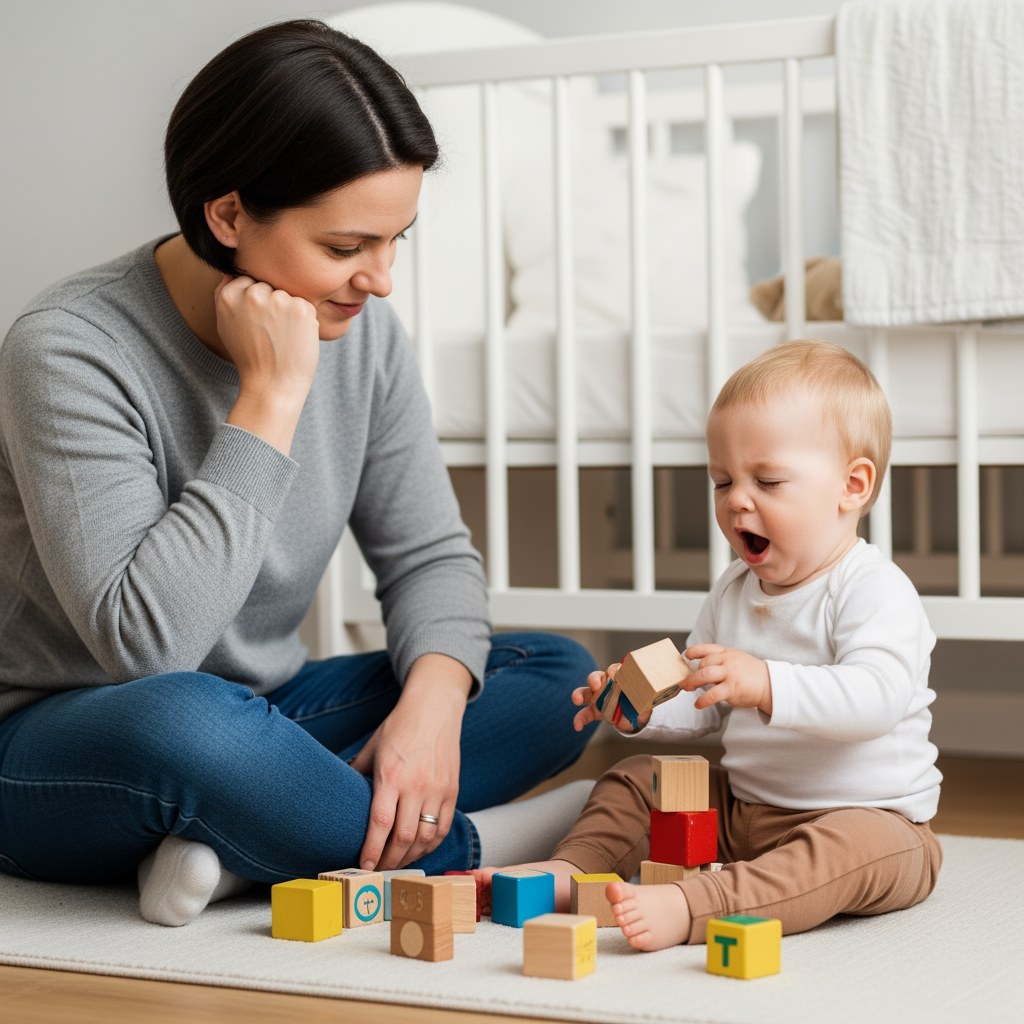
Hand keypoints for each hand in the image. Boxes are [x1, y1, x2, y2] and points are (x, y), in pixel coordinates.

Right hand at [216, 274, 320, 454]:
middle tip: (271, 335)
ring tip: (282, 338)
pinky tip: (295, 339)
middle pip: (270, 286)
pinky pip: (305, 305)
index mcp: (228, 295)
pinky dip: (305, 321)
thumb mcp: (226, 326)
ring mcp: (278, 300)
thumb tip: (232, 272)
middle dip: (274, 306)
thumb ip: (226, 296)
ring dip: (290, 313)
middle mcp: (252, 294)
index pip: (249, 281)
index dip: (257, 304)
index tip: (257, 325)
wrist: (273, 385)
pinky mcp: (301, 308)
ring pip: (288, 295)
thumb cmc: (251, 358)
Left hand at [351, 654, 471, 869]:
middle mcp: (416, 785)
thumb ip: (356, 773)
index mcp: (391, 775)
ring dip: (409, 857)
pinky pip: (442, 827)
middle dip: (388, 861)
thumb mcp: (372, 748)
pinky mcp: (453, 790)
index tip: (362, 866)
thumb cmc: (399, 726)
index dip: (371, 850)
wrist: (435, 708)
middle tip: (376, 871)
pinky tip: (418, 850)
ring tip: (395, 864)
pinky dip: (430, 844)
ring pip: (425, 838)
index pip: (380, 822)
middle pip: (403, 837)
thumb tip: (338, 796)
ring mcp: (437, 789)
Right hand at [572, 664, 650, 733]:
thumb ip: (645, 692)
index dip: (612, 671)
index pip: (613, 670)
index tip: (613, 675)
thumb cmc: (639, 698)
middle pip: (595, 677)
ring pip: (584, 693)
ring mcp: (597, 697)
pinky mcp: (594, 711)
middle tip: (596, 685)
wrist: (637, 714)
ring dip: (578, 695)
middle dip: (594, 680)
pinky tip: (577, 726)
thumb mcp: (645, 694)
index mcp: (617, 677)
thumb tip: (650, 692)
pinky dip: (579, 720)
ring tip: (577, 700)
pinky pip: (584, 714)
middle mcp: (604, 684)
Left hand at [683, 644, 771, 715]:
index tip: (687, 655)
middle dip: (691, 673)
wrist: (770, 685)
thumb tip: (701, 669)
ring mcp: (730, 674)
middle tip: (685, 682)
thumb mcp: (736, 661)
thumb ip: (721, 662)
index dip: (694, 651)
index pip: (707, 648)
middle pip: (703, 663)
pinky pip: (713, 694)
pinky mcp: (732, 688)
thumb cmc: (751, 675)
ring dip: (692, 682)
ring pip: (705, 675)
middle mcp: (728, 661)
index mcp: (728, 653)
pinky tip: (698, 704)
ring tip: (687, 688)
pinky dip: (703, 700)